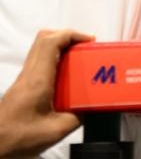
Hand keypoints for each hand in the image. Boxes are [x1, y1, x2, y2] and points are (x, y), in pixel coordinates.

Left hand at [0, 29, 93, 157]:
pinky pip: (41, 63)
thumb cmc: (16, 138)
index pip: (51, 42)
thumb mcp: (57, 130)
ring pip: (41, 49)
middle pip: (44, 38)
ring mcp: (24, 79)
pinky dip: (57, 61)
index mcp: (37, 80)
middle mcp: (28, 75)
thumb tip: (93, 106)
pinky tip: (68, 78)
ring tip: (80, 60)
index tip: (89, 41)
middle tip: (85, 48)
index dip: (72, 34)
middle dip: (68, 37)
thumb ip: (80, 115)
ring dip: (62, 48)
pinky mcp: (23, 86)